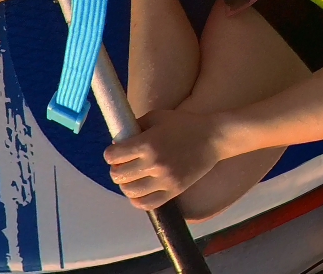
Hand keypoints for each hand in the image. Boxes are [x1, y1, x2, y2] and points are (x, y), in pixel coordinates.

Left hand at [103, 108, 224, 210]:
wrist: (212, 138)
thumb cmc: (184, 124)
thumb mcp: (156, 117)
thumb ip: (135, 127)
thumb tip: (118, 141)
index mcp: (147, 143)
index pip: (113, 156)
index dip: (110, 154)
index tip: (115, 152)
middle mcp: (153, 163)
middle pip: (118, 175)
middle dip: (116, 169)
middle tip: (122, 165)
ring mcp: (164, 180)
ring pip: (130, 192)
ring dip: (125, 185)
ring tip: (130, 178)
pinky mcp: (174, 191)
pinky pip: (147, 204)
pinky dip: (137, 200)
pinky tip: (139, 191)